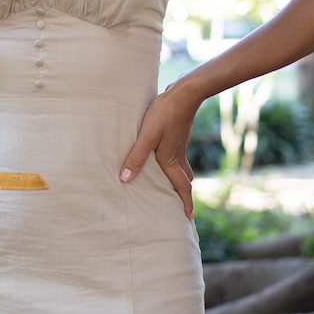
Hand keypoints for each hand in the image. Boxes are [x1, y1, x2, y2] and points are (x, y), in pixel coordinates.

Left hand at [119, 84, 198, 219]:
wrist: (184, 93)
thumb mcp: (147, 136)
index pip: (182, 188)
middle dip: (183, 195)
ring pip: (181, 169)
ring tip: (169, 187)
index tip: (188, 220)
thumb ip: (136, 157)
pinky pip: (176, 157)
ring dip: (178, 179)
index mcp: (171, 160)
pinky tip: (160, 160)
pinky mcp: (176, 135)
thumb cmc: (164, 114)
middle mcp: (177, 156)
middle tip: (179, 207)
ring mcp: (178, 145)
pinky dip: (172, 165)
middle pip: (184, 181)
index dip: (186, 204)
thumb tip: (125, 180)